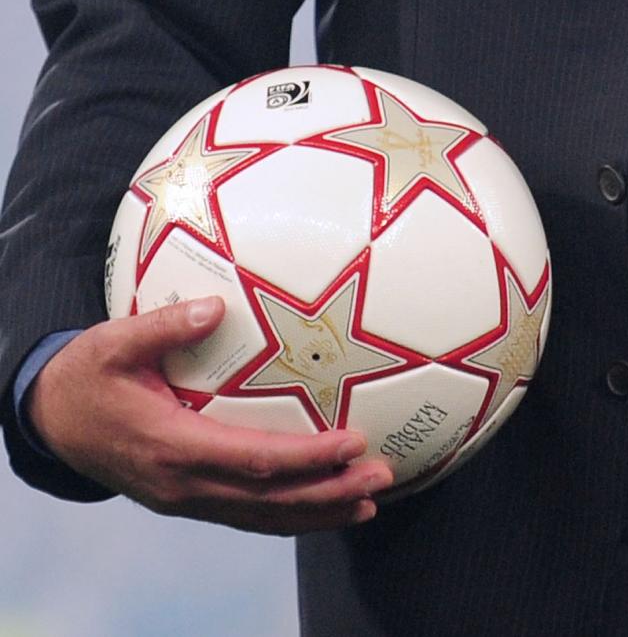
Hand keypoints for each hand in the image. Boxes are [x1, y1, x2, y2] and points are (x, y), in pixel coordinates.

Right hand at [26, 298, 393, 533]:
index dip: (306, 457)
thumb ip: (164, 327)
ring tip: (368, 503)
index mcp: (172, 447)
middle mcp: (182, 484)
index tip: (353, 442)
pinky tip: (323, 508)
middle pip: (267, 499)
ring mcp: (183, 497)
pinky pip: (244, 513)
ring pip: (259, 515)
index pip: (253, 460)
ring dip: (316, 513)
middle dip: (327, 494)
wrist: (49, 419)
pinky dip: (287, 515)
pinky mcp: (186, 497)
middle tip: (381, 478)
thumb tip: (216, 307)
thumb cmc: (86, 377)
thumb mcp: (112, 345)